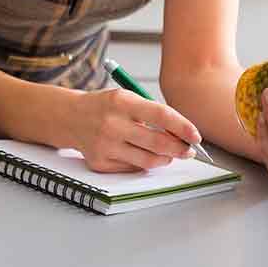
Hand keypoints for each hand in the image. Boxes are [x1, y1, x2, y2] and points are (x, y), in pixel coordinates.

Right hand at [69, 88, 202, 172]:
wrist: (71, 118)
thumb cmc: (105, 106)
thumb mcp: (127, 99)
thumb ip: (152, 113)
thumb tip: (182, 133)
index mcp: (121, 102)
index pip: (161, 115)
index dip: (183, 127)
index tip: (196, 136)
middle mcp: (112, 124)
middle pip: (158, 142)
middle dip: (180, 149)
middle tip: (189, 150)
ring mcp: (105, 145)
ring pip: (148, 160)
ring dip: (165, 159)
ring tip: (169, 154)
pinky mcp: (101, 162)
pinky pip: (133, 168)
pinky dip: (144, 163)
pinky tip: (143, 154)